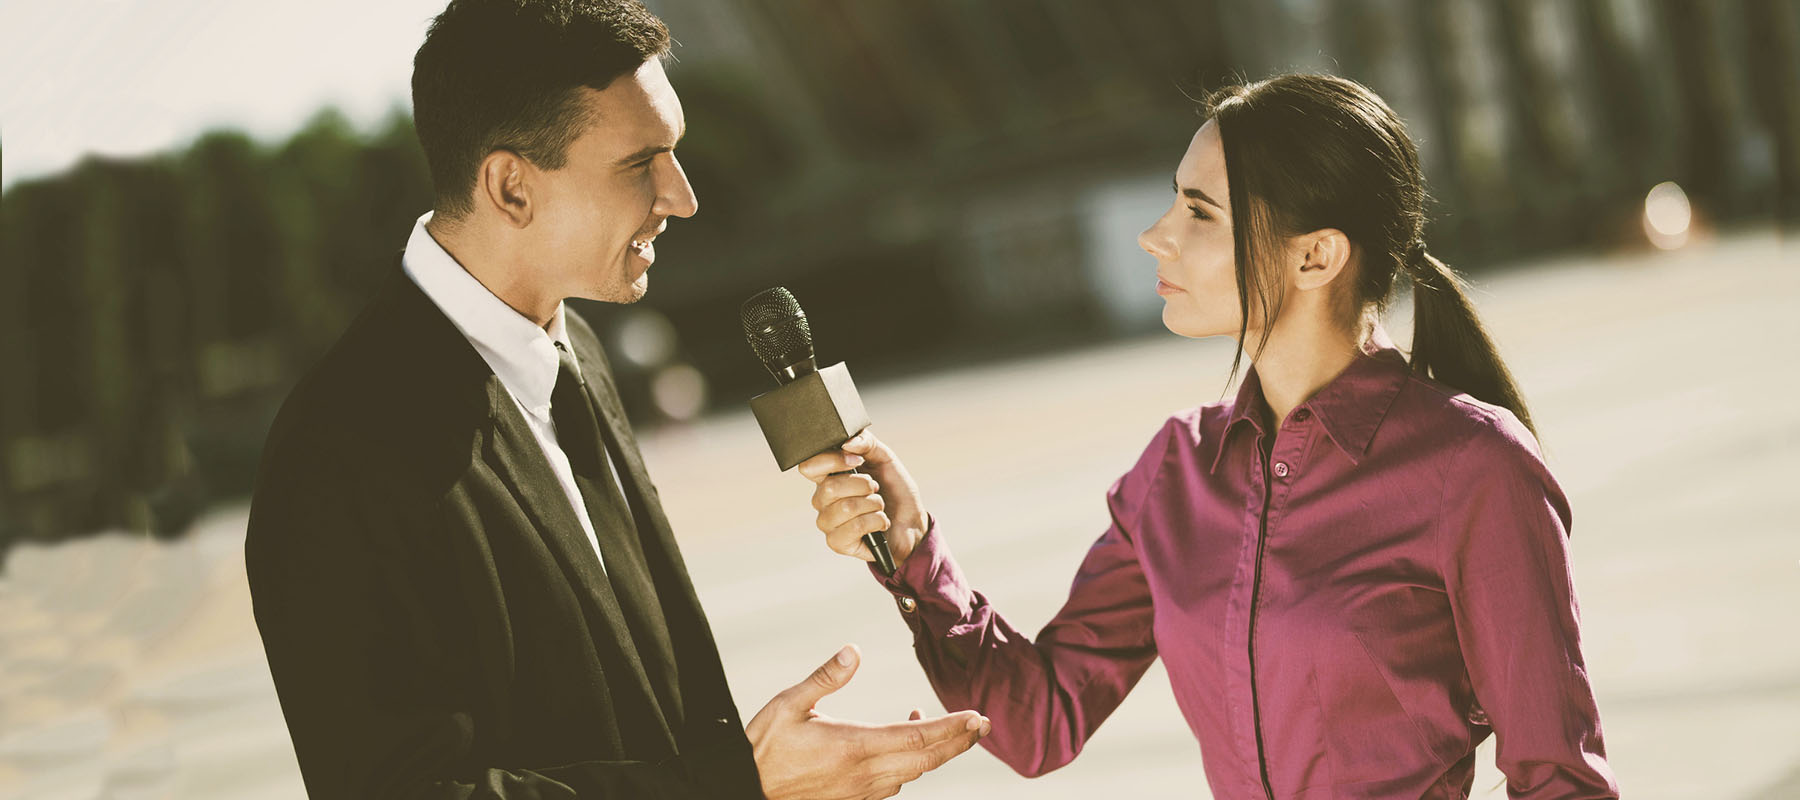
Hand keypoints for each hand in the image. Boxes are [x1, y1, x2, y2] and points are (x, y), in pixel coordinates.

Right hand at [745, 645, 988, 799]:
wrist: (747, 789)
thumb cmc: (764, 746)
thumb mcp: (788, 704)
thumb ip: (825, 678)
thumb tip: (853, 652)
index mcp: (853, 746)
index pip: (917, 737)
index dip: (952, 728)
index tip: (976, 716)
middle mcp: (865, 773)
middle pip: (927, 758)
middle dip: (959, 741)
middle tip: (983, 724)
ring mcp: (861, 790)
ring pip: (914, 771)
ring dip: (937, 751)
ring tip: (952, 728)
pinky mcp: (854, 798)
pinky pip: (896, 781)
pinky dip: (913, 761)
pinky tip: (907, 741)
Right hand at [797, 430, 928, 567]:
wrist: (911, 521)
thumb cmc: (894, 490)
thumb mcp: (885, 458)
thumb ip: (866, 442)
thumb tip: (847, 442)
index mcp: (827, 477)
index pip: (810, 466)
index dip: (832, 460)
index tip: (857, 459)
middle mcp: (822, 500)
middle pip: (829, 488)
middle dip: (863, 485)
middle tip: (876, 487)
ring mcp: (828, 522)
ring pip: (845, 508)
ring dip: (873, 504)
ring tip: (880, 505)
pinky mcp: (837, 543)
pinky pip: (855, 528)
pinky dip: (876, 521)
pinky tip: (881, 522)